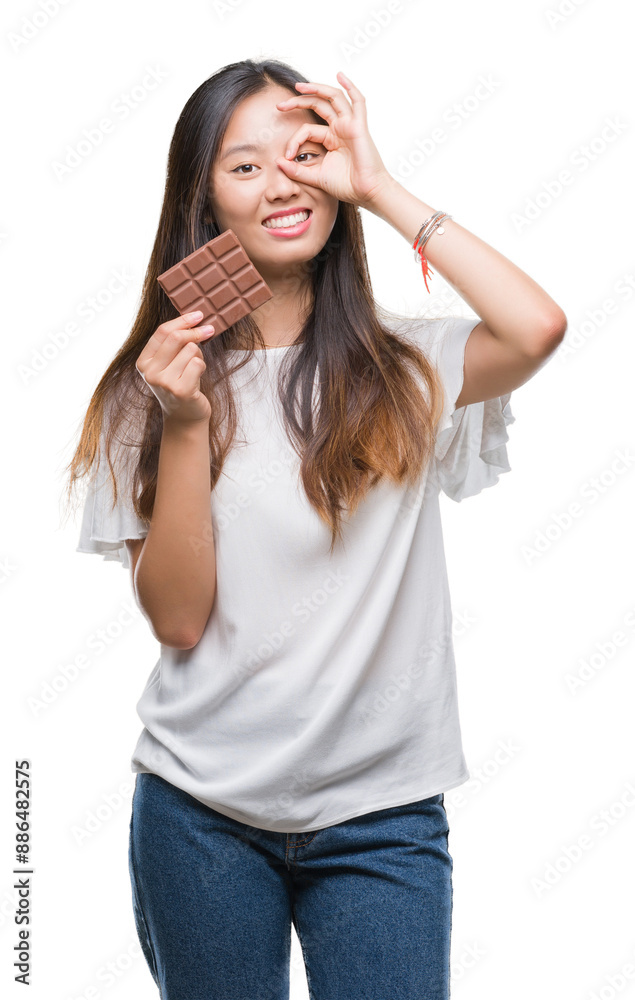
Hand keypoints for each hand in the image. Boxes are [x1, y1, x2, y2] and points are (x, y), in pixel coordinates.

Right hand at [135, 311, 219, 423]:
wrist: (185, 416)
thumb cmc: (181, 384)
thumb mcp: (170, 363)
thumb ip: (174, 343)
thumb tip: (195, 318)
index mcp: (144, 362)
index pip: (163, 331)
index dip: (183, 320)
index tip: (198, 315)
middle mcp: (150, 372)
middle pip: (176, 337)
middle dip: (196, 332)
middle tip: (209, 330)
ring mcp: (164, 382)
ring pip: (191, 350)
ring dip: (199, 356)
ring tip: (194, 370)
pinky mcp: (180, 390)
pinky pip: (198, 363)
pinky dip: (202, 366)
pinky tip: (197, 378)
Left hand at [274, 71, 392, 208]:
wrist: (366, 193)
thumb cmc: (346, 186)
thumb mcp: (315, 177)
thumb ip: (297, 171)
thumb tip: (278, 161)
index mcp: (330, 139)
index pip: (307, 130)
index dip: (294, 140)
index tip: (287, 157)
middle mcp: (340, 129)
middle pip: (317, 105)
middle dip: (298, 102)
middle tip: (280, 105)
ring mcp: (350, 125)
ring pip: (333, 98)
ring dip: (316, 89)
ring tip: (298, 86)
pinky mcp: (359, 126)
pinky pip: (358, 101)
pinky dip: (350, 87)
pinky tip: (340, 75)